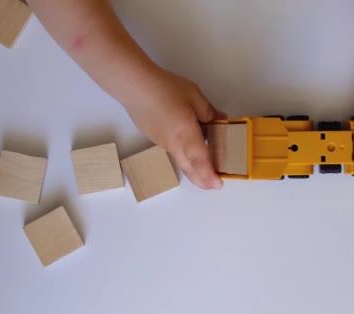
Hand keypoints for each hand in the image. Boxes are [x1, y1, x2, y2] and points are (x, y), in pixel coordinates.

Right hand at [120, 66, 224, 189]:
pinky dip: (183, 157)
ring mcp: (162, 143)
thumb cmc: (164, 89)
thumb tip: (219, 120)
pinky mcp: (154, 138)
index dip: (210, 175)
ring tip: (203, 172)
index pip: (201, 162)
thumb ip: (208, 111)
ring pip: (180, 162)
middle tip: (212, 185)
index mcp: (186, 135)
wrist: (134, 87)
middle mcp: (174, 144)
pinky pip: (173, 152)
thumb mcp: (194, 96)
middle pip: (189, 168)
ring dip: (193, 170)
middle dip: (202, 180)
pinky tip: (188, 150)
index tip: (218, 185)